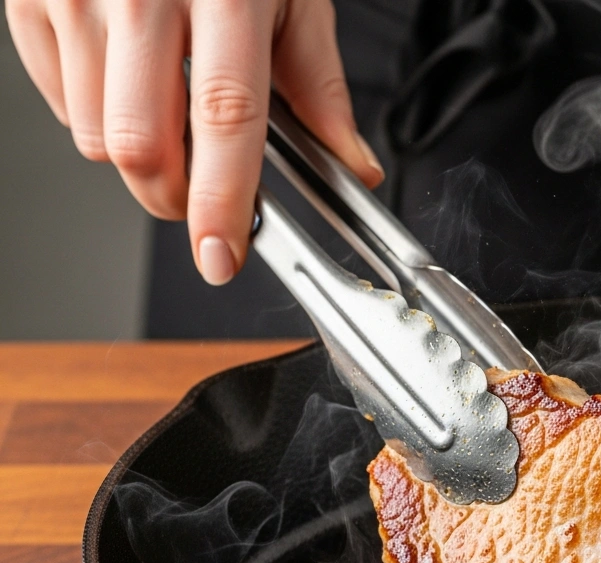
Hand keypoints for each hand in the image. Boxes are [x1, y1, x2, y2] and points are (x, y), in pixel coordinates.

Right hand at [5, 0, 384, 284]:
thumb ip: (317, 86)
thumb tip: (351, 164)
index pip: (225, 116)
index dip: (222, 198)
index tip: (223, 252)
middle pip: (141, 144)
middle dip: (175, 196)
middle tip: (202, 190)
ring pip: (93, 135)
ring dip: (135, 154)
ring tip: (163, 107)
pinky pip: (55, 100)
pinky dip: (90, 113)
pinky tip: (123, 77)